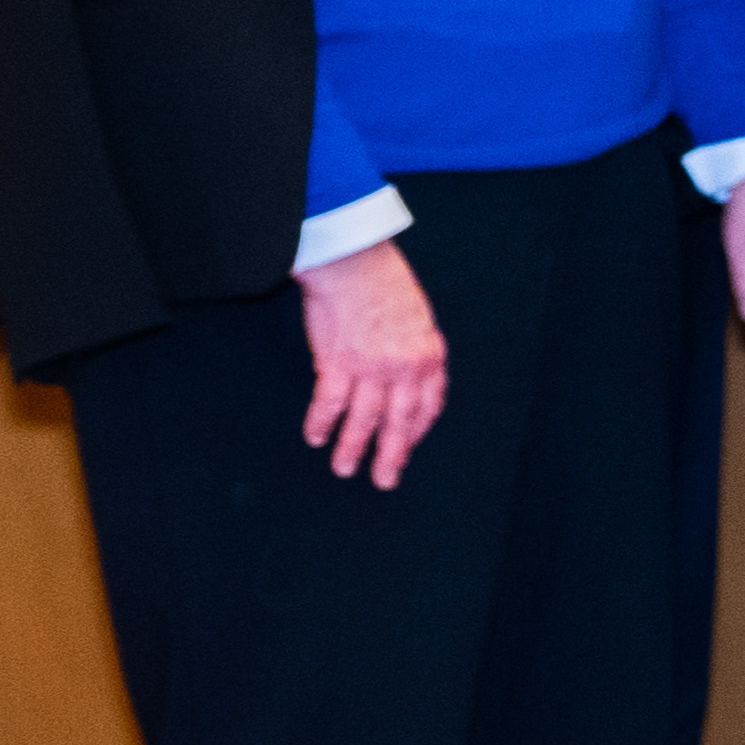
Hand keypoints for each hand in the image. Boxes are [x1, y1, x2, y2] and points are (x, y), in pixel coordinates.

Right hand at [293, 241, 447, 488]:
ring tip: (344, 469)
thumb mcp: (417, 317)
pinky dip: (321, 422)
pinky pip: (330, 403)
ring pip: (364, 419)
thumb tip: (411, 372)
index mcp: (430, 355)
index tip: (407, 445)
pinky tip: (315, 436)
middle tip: (384, 480)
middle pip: (401, 421)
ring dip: (353, 448)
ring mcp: (373, 368)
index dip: (418, 429)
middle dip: (392, 454)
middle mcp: (406, 367)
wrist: (354, 263)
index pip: (429, 404)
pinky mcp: (339, 363)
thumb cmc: (384, 283)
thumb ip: (416, 348)